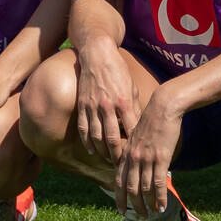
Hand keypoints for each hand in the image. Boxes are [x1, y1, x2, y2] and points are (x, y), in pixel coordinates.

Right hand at [74, 45, 138, 163]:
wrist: (98, 55)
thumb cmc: (118, 71)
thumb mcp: (132, 88)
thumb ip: (134, 107)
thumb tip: (138, 126)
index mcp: (124, 101)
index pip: (131, 130)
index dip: (134, 144)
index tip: (137, 156)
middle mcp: (108, 106)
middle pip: (113, 138)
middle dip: (117, 154)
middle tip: (122, 165)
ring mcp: (93, 106)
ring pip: (97, 136)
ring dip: (102, 152)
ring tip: (108, 161)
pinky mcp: (83, 105)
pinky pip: (84, 128)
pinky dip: (87, 142)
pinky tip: (92, 150)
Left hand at [116, 88, 184, 216]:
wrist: (164, 107)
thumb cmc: (152, 120)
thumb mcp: (137, 136)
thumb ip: (134, 151)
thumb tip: (135, 165)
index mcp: (126, 153)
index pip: (119, 180)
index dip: (119, 197)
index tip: (121, 209)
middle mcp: (133, 158)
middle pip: (130, 188)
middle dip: (134, 205)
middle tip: (140, 216)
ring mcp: (146, 159)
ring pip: (144, 188)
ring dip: (147, 204)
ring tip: (151, 214)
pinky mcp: (161, 158)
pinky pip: (158, 183)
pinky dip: (159, 197)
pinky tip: (161, 206)